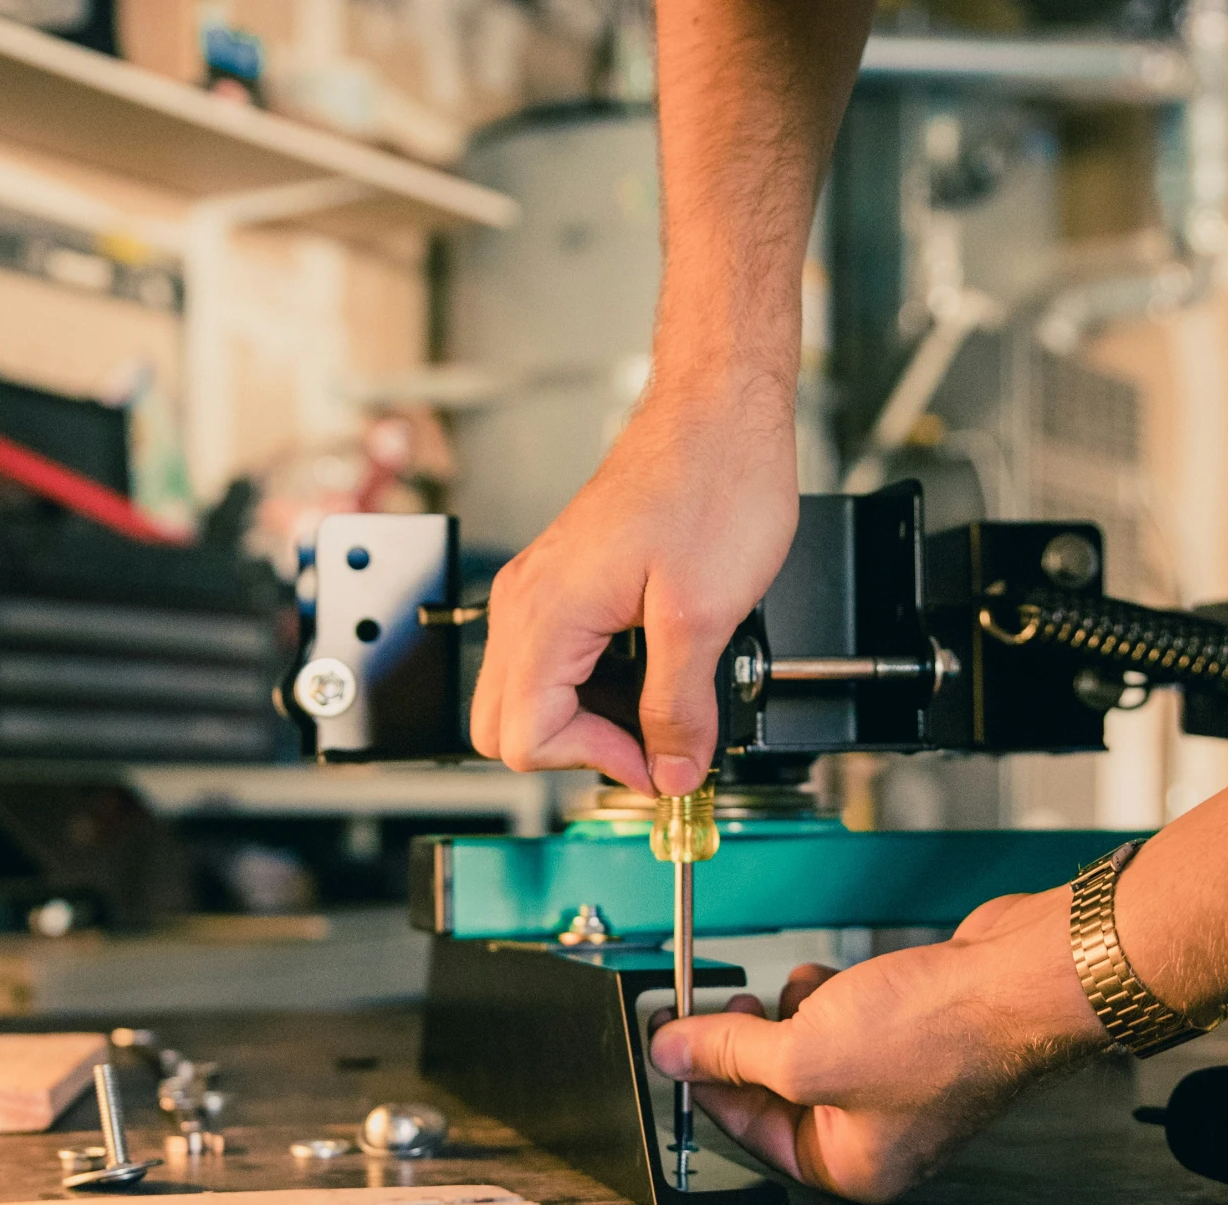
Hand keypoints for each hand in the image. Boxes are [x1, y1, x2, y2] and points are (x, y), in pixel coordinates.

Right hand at [469, 379, 798, 794]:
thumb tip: (672, 769)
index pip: (525, 736)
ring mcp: (543, 590)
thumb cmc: (713, 482)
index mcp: (547, 611)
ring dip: (592, 718)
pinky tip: (654, 670)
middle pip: (507, 725)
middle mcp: (529, 600)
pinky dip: (599, 684)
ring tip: (664, 704)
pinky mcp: (568, 582)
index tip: (659, 757)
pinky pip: (558, 660)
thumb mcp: (704, 616)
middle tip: (652, 742)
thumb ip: (680, 706)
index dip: (598, 761)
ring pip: (531, 695)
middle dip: (579, 749)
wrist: (720, 411)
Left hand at [648, 887, 1110, 1202]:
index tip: (672, 1039)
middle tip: (722, 1005)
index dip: (704, 1082)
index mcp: (854, 1167)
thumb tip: (671, 1052)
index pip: (751, 1132)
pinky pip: (848, 1020)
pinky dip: (830, 997)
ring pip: (812, 1049)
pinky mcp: (916, 1033)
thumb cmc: (940, 1036)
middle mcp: (879, 1135)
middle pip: (780, 1091)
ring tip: (794, 991)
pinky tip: (831, 979)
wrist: (1021, 979)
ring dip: (790, 1015)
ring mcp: (900, 1083)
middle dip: (749, 1044)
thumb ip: (728, 1054)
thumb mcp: (803, 1052)